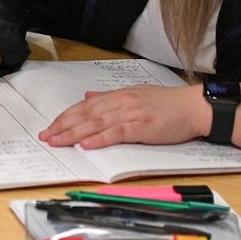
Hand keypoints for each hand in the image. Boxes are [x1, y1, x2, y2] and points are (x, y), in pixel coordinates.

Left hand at [41, 83, 207, 149]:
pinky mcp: (142, 126)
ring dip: (74, 133)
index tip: (51, 126)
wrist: (194, 106)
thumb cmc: (168, 104)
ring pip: (96, 123)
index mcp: (118, 96)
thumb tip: (88, 97)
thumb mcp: (136, 95)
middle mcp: (121, 102)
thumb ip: (111, 98)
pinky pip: (116, 133)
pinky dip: (99, 138)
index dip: (66, 116)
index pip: (85, 106)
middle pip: (85, 114)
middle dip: (63, 126)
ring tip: (58, 141)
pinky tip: (86, 144)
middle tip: (46, 137)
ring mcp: (131, 113)